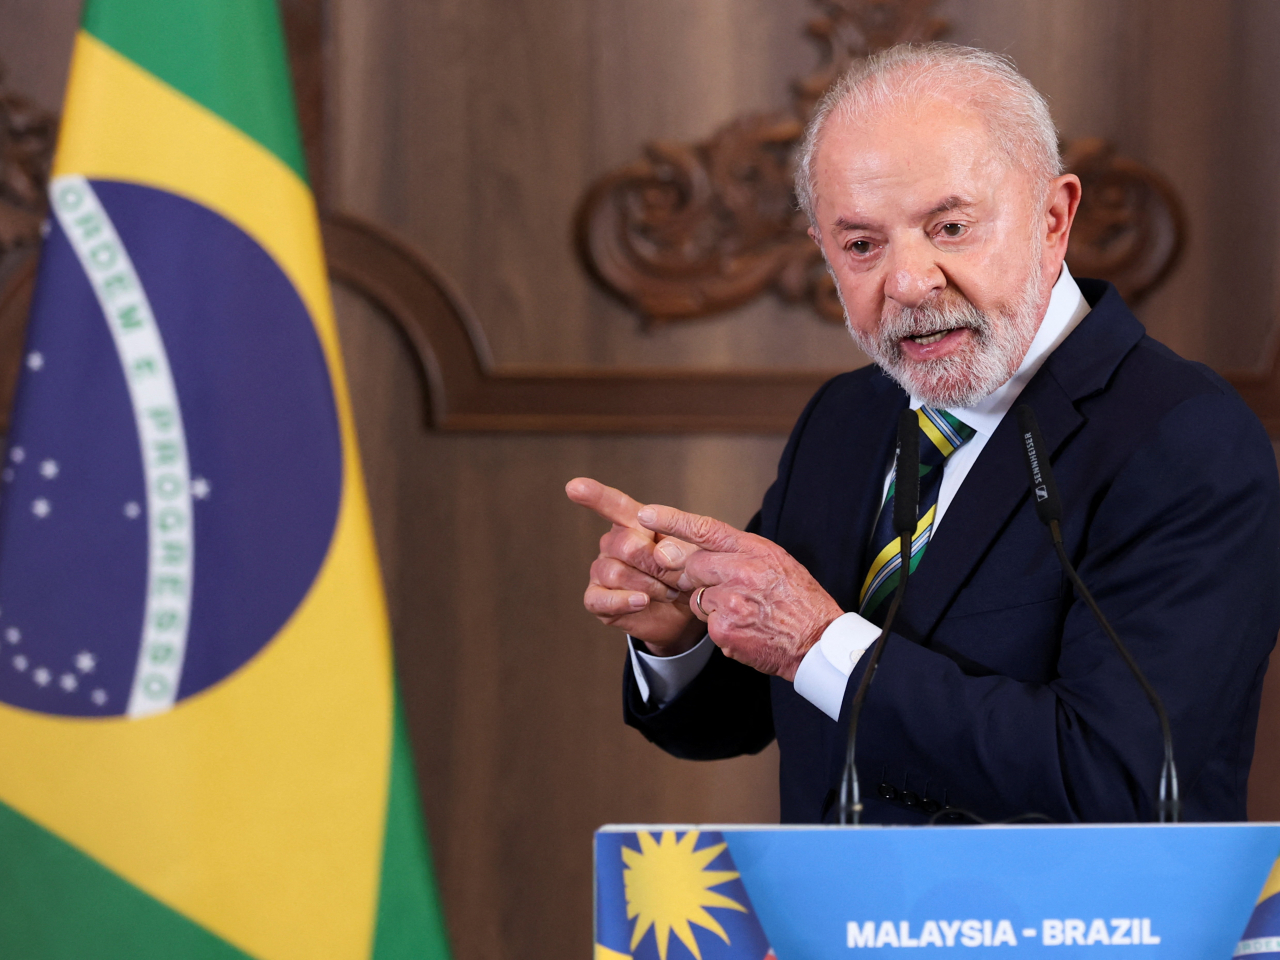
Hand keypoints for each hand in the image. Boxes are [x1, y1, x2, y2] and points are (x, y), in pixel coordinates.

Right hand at [566, 478, 705, 653]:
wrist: (684, 612)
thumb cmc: (686, 575)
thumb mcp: (694, 556)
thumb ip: (681, 548)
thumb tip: (660, 554)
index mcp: (633, 523)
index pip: (614, 505)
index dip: (595, 495)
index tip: (574, 486)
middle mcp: (612, 544)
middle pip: (626, 545)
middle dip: (657, 565)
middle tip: (679, 579)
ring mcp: (601, 571)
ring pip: (616, 573)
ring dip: (650, 587)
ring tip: (670, 593)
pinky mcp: (597, 599)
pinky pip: (601, 599)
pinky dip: (623, 601)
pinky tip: (642, 602)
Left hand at [637, 503, 843, 681]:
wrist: (818, 640)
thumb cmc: (798, 600)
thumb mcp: (776, 562)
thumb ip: (739, 553)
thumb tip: (700, 550)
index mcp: (754, 550)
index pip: (704, 528)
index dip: (671, 520)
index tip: (646, 515)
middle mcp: (740, 571)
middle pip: (692, 566)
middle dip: (696, 577)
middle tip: (721, 588)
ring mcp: (730, 601)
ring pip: (697, 598)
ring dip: (711, 606)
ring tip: (744, 612)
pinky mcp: (723, 629)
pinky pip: (708, 626)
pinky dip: (722, 630)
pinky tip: (746, 630)